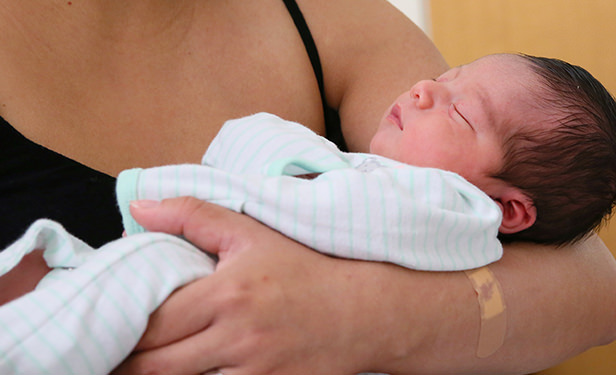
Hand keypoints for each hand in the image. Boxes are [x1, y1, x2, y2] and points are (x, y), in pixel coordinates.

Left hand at [113, 197, 378, 374]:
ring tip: (146, 362)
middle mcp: (237, 338)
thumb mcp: (253, 233)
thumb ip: (193, 216)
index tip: (107, 327)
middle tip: (111, 352)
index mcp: (227, 295)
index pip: (152, 322)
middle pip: (156, 365)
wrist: (363, 313)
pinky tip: (192, 368)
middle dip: (128, 361)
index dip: (121, 329)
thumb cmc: (305, 270)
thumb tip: (139, 207)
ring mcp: (253, 372)